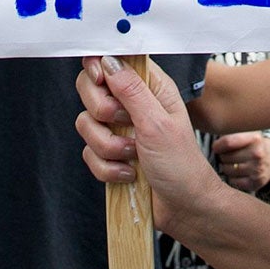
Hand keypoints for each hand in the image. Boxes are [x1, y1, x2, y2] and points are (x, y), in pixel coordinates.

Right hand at [77, 56, 231, 237]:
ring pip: (85, 123)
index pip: (114, 60)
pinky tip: (129, 173)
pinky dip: (107, 167)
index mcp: (149, 87)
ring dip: (108, 145)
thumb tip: (108, 60)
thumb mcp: (158, 123)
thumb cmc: (181, 164)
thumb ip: (131, 91)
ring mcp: (118, 130)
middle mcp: (131, 104)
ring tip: (133, 155)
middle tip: (124, 123)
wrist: (184, 208)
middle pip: (90, 88)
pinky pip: (88, 153)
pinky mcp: (110, 154)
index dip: (99, 66)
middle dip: (101, 111)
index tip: (99, 81)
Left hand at [213, 131, 269, 193]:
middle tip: (228, 155)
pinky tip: (238, 173)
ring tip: (233, 163)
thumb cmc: (252, 144)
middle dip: (223, 156)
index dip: (218, 145)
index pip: (228, 142)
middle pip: (225, 157)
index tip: (216, 147)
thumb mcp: (246, 132)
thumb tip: (212, 137)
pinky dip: (232, 178)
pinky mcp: (256, 183)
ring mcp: (258, 170)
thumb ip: (230, 132)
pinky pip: (233, 182)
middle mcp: (258, 154)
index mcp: (255, 138)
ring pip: (227, 170)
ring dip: (226, 167)